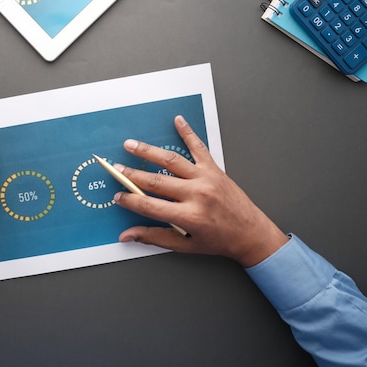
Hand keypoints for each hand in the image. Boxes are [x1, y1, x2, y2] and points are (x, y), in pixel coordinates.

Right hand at [113, 115, 288, 266]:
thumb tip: (127, 235)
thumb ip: (154, 237)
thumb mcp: (184, 245)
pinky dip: (188, 133)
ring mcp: (206, 179)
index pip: (149, 206)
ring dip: (148, 152)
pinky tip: (178, 121)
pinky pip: (199, 148)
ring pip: (171, 162)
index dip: (130, 200)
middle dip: (132, 175)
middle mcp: (197, 195)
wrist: (250, 233)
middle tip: (116, 169)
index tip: (118, 197)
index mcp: (188, 216)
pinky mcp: (215, 170)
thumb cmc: (219, 240)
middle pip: (156, 181)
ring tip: (131, 145)